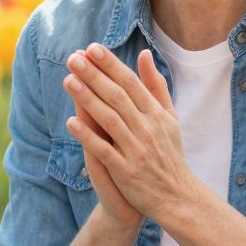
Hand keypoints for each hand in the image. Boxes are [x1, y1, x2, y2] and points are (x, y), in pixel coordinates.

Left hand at [62, 44, 203, 220]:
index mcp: (157, 114)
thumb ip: (155, 86)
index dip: (111, 65)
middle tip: (72, 58)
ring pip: (109, 120)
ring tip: (68, 81)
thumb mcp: (169, 117)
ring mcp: (137, 150)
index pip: (131, 83)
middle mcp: (148, 129)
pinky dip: (88, 136)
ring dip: (87, 100)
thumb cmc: (169, 154)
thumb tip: (143, 54)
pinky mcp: (126, 171)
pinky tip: (71, 122)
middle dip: (94, 76)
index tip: (92, 48)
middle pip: (117, 97)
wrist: (177, 197)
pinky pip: (104, 151)